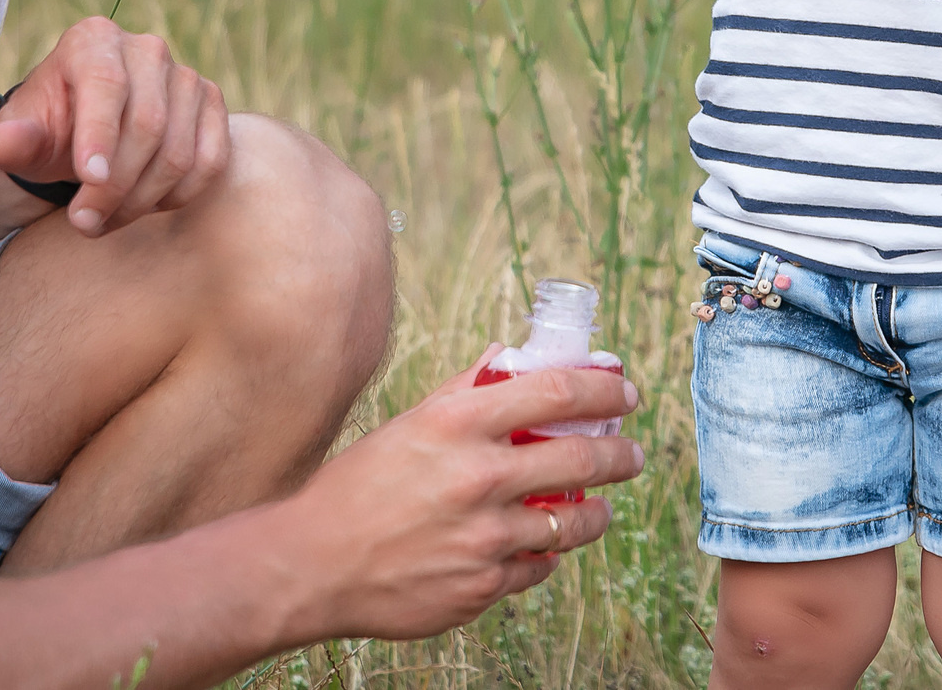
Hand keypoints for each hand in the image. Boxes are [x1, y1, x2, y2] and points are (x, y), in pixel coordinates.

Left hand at [0, 15, 229, 236]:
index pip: (106, 83)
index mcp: (93, 40)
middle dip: (115, 185)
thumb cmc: (48, 132)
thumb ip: (10, 141)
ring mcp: (185, 76)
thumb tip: (10, 143)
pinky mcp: (211, 104)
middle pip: (147, 124)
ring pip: (179, 151)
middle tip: (83, 222)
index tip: (89, 180)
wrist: (82, 136)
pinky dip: (178, 195)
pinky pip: (210, 161)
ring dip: (142, 200)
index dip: (100, 134)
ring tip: (104, 220)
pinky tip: (144, 205)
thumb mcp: (19, 137)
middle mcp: (146, 49)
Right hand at [292, 357, 646, 641]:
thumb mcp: (410, 424)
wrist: (310, 566)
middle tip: (631, 454)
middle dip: (621, 455)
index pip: (558, 391)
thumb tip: (509, 355)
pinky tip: (541, 545)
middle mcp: (477, 477)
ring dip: (597, 512)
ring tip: (599, 507)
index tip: (626, 391)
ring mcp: (483, 537)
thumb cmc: (358, 488)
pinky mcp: (481, 586)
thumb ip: (466, 389)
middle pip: (583, 456)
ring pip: (573, 521)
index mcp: (459, 425)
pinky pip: (538, 565)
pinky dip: (545, 553)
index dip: (605, 388)